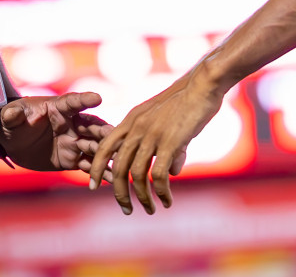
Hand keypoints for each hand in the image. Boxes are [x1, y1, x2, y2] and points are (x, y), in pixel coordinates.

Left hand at [0, 91, 111, 171]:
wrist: (13, 143)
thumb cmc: (13, 123)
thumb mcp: (10, 117)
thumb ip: (13, 115)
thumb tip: (11, 114)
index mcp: (58, 108)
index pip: (73, 102)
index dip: (84, 100)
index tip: (97, 98)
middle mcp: (71, 124)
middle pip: (91, 126)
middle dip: (103, 131)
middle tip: (116, 135)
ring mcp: (74, 142)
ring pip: (94, 146)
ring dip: (106, 152)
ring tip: (119, 159)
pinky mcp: (72, 160)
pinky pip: (88, 165)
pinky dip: (100, 172)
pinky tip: (112, 179)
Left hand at [89, 68, 221, 214]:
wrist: (203, 84)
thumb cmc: (189, 101)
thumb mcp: (168, 122)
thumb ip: (166, 146)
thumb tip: (172, 172)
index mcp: (132, 120)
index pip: (106, 146)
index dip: (96, 166)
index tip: (91, 186)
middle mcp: (137, 128)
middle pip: (118, 166)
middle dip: (119, 192)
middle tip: (126, 209)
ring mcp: (152, 134)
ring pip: (136, 175)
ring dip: (142, 197)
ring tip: (151, 210)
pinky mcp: (169, 142)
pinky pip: (158, 175)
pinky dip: (160, 192)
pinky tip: (167, 201)